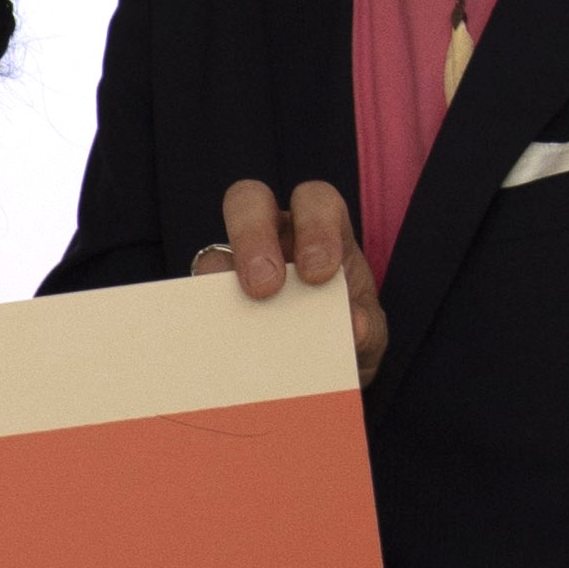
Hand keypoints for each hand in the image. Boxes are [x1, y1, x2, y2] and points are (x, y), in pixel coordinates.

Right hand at [191, 178, 389, 384]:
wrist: (327, 366)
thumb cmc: (349, 331)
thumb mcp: (369, 334)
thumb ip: (368, 329)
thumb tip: (355, 327)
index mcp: (320, 230)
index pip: (315, 201)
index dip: (315, 227)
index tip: (318, 274)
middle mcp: (274, 236)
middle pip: (249, 201)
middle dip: (253, 237)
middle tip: (264, 287)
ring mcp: (236, 266)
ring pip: (215, 253)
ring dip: (222, 282)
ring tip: (238, 322)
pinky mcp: (212, 302)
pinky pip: (199, 301)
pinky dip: (210, 321)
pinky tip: (222, 346)